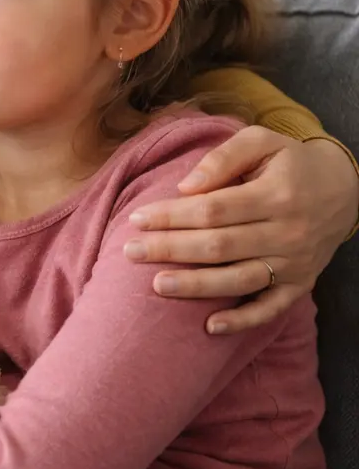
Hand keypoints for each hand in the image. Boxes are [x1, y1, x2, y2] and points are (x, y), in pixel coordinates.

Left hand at [123, 127, 357, 333]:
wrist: (345, 189)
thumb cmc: (291, 162)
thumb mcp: (262, 142)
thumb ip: (223, 157)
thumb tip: (186, 187)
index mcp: (275, 194)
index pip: (213, 209)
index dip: (172, 216)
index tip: (137, 219)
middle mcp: (287, 232)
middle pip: (218, 246)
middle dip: (170, 250)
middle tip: (130, 252)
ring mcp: (295, 262)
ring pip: (239, 280)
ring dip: (196, 286)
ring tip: (157, 285)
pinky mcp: (301, 284)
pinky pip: (271, 309)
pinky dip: (242, 321)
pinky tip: (209, 326)